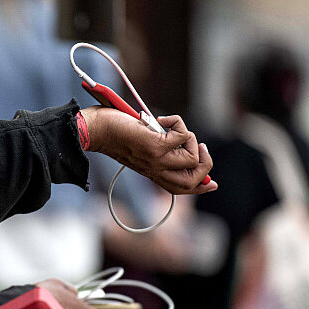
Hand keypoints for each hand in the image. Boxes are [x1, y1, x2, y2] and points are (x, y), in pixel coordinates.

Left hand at [82, 106, 217, 194]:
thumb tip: (183, 144)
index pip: (181, 189)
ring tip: (172, 127)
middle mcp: (156, 170)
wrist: (95, 131)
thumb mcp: (140, 149)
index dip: (200, 188)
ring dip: (191, 138)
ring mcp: (157, 160)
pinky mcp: (156, 146)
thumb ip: (159, 152)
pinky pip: (183, 136)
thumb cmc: (115, 134)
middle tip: (200, 146)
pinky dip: (177, 122)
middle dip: (205, 164)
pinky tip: (160, 120)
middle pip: (193, 180)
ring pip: (193, 158)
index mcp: (152, 173)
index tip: (212, 183)